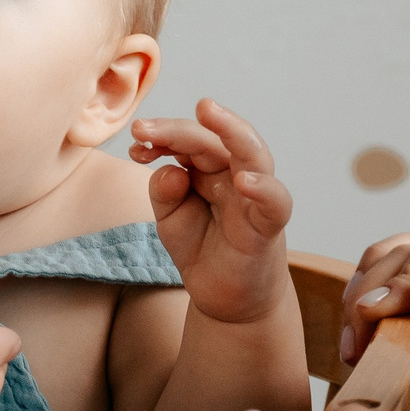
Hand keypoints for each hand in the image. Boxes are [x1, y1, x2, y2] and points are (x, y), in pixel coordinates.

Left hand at [129, 99, 297, 324]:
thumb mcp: (170, 219)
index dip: (160, 136)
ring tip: (207, 112)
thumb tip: (170, 170)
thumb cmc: (202, 247)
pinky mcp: (269, 225)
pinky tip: (244, 179)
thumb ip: (164, 192)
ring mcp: (254, 196)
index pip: (186, 140)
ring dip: (231, 130)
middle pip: (212, 140)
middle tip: (143, 127)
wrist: (225, 298)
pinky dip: (264, 188)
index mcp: (208, 167)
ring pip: (253, 153)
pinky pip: (275, 201)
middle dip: (177, 130)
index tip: (134, 139)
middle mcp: (233, 173)